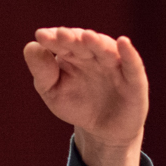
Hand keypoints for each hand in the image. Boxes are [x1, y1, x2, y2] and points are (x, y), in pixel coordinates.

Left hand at [23, 27, 148, 165]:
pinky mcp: (134, 80)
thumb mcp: (53, 91)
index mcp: (73, 54)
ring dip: (97, 43)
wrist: (102, 131)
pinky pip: (132, 65)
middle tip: (61, 34)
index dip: (53, 39)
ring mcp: (115, 65)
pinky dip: (129, 54)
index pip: (62, 42)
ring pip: (106, 50)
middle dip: (73, 38)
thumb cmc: (76, 105)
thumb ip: (42, 71)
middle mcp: (94, 55)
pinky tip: (123, 42)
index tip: (41, 36)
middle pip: (83, 43)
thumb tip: (31, 46)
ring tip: (87, 37)